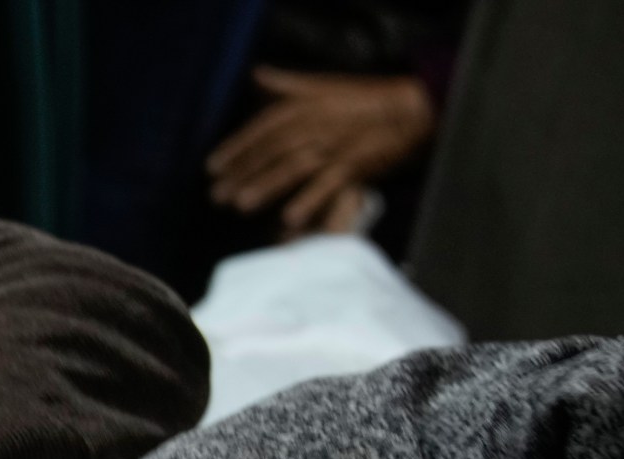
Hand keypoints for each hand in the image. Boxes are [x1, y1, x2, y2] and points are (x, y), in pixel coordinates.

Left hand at [206, 68, 435, 235]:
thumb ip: (287, 83)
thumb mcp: (324, 84)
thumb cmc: (365, 99)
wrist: (411, 109)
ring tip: (240, 205)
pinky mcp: (355, 165)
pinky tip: (289, 219)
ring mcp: (335, 146)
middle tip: (216, 195)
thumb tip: (257, 74)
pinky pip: (328, 185)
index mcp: (306, 105)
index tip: (212, 167)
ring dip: (267, 186)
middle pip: (273, 149)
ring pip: (294, 166)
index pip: (263, 127)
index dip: (236, 147)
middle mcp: (316, 124)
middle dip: (243, 173)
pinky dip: (309, 201)